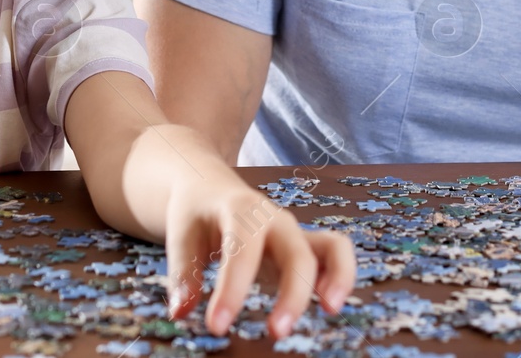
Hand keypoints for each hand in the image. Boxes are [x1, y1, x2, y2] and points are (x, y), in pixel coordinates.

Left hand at [165, 177, 355, 337]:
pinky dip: (340, 275)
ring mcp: (294, 231)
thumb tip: (180, 312)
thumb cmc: (196, 214)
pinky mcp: (304, 244)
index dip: (232, 290)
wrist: (210, 187)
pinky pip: (335, 253)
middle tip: (275, 333)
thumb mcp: (180, 236)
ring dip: (338, 277)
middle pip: (296, 252)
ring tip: (329, 309)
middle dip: (292, 294)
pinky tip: (328, 305)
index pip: (241, 253)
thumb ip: (183, 274)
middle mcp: (275, 218)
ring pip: (331, 246)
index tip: (216, 326)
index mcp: (240, 211)